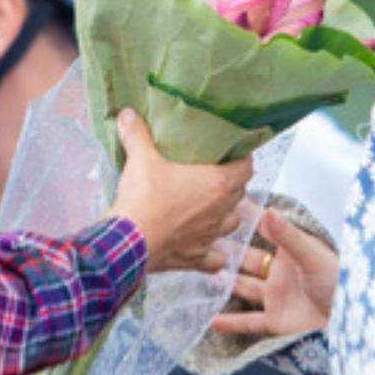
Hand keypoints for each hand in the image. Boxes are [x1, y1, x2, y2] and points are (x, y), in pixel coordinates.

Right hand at [109, 110, 251, 273]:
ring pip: (231, 224)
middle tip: (216, 175)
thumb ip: (137, 134)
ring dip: (225, 216)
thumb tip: (128, 114)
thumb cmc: (144, 199)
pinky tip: (206, 249)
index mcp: (217, 184)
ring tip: (212, 208)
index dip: (243, 158)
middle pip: (239, 194)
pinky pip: (214, 260)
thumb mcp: (141, 159)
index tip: (235, 152)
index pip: (246, 167)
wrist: (129, 242)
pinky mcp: (195, 257)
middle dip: (232, 184)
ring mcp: (209, 237)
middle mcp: (220, 212)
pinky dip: (213, 255)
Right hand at [211, 206, 336, 337]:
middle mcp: (280, 272)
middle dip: (229, 249)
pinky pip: (250, 321)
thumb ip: (288, 235)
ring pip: (244, 287)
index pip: (264, 230)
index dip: (247, 218)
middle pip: (248, 259)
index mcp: (291, 252)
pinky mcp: (276, 320)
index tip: (226, 204)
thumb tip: (267, 211)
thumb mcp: (313, 254)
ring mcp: (276, 297)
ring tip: (204, 271)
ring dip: (226, 281)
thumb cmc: (341, 281)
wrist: (353, 320)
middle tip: (204, 238)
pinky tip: (213, 319)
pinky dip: (232, 322)